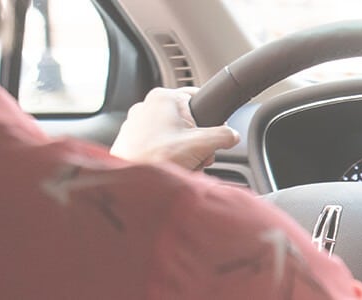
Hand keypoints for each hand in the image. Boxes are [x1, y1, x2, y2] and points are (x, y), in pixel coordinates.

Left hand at [110, 87, 240, 170]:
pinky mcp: (129, 140)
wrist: (131, 184)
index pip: (198, 97)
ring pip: (171, 133)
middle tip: (199, 155)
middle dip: (196, 140)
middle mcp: (146, 105)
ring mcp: (135, 123)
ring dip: (183, 149)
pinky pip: (156, 143)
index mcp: (163, 97)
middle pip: (185, 119)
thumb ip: (223, 136)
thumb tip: (232, 136)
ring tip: (184, 164)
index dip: (211, 117)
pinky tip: (169, 167)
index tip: (215, 133)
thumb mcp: (201, 145)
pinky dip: (166, 155)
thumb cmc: (156, 159)